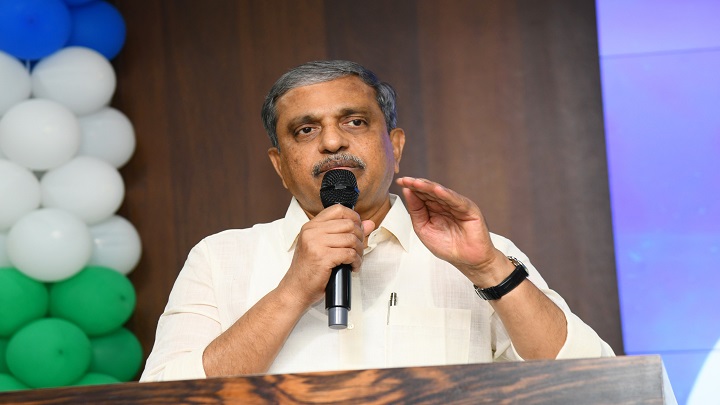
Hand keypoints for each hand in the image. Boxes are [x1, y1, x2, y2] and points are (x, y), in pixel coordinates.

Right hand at [279, 204, 374, 306]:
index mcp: (311, 226)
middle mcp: (312, 231)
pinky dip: (356, 261)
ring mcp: (316, 243)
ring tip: (355, 260)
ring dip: (359, 251)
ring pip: (351, 239)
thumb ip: (345, 233)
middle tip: (358, 249)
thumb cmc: (309, 270)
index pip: (338, 209)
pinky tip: (352, 267)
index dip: (354, 217)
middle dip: (360, 237)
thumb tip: (369, 224)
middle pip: (348, 224)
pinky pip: (349, 254)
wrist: (295, 289)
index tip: (358, 229)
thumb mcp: (323, 247)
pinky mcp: (323, 257)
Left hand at [395, 177, 509, 285]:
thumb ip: (416, 211)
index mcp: (434, 208)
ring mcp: (457, 205)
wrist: (467, 260)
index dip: (411, 188)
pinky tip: (437, 190)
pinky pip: (456, 201)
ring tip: (416, 183)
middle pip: (430, 191)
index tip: (399, 182)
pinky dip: (447, 195)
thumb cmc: (447, 246)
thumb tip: (408, 192)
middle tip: (405, 180)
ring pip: (441, 193)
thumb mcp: (424, 228)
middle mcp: (445, 204)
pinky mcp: (469, 209)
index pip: (421, 194)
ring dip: (429, 187)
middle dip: (417, 185)